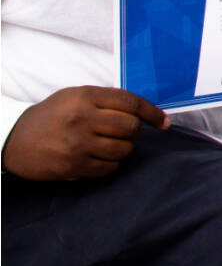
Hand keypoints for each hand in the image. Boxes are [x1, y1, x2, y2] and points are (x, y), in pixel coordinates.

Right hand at [1, 86, 168, 179]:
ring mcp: (77, 144)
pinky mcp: (73, 166)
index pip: (131, 103)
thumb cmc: (51, 115)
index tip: (163, 122)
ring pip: (123, 150)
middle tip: (121, 133)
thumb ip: (106, 100)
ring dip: (122, 149)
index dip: (152, 113)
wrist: (14, 138)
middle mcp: (83, 119)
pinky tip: (97, 158)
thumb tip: (141, 111)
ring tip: (107, 145)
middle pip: (131, 128)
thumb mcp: (75, 96)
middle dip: (132, 132)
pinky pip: (108, 168)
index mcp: (86, 97)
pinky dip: (109, 164)